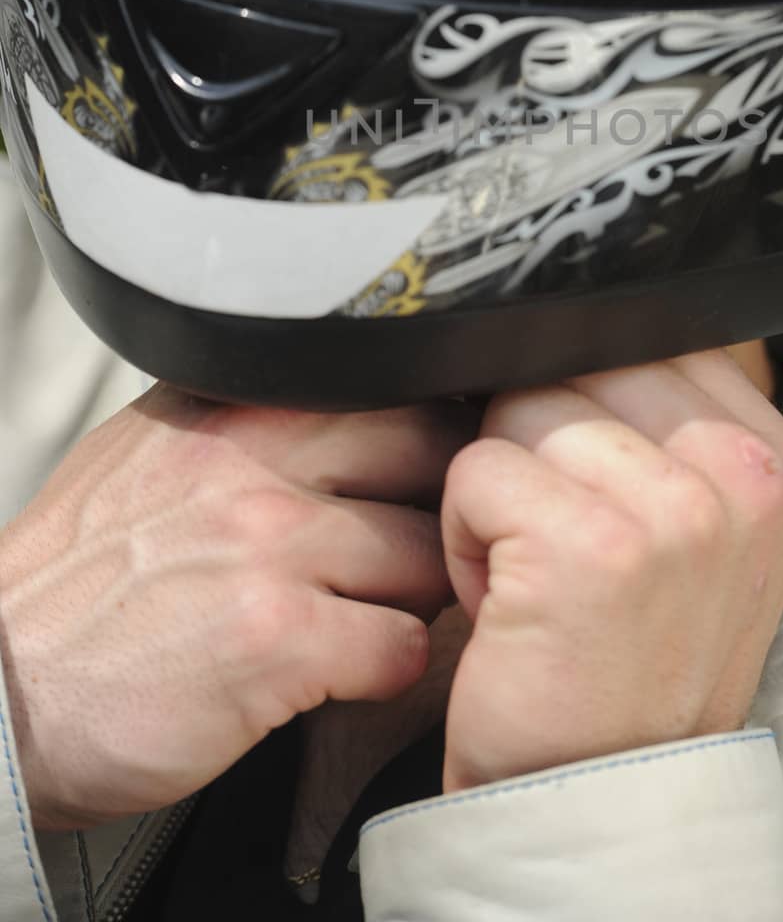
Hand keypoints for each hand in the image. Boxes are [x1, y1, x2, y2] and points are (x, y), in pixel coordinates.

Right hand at [0, 385, 476, 829]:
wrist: (2, 692)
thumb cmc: (72, 586)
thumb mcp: (143, 453)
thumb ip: (235, 418)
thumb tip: (319, 402)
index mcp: (230, 408)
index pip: (385, 385)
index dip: (425, 432)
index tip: (430, 467)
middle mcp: (255, 462)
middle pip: (430, 453)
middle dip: (442, 505)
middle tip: (423, 544)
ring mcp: (271, 546)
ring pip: (428, 552)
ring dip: (418, 594)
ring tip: (376, 615)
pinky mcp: (277, 639)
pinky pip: (401, 645)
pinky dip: (390, 666)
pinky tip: (348, 671)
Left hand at [440, 351, 782, 792]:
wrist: (604, 797)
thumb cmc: (632, 654)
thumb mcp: (699, 529)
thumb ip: (672, 418)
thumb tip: (587, 310)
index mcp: (779, 457)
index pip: (646, 336)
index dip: (591, 405)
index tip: (606, 495)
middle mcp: (743, 475)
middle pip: (577, 362)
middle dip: (543, 443)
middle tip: (569, 545)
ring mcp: (675, 510)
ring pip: (519, 408)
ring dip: (502, 489)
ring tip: (541, 571)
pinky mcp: (589, 547)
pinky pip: (475, 470)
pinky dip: (466, 535)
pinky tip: (511, 601)